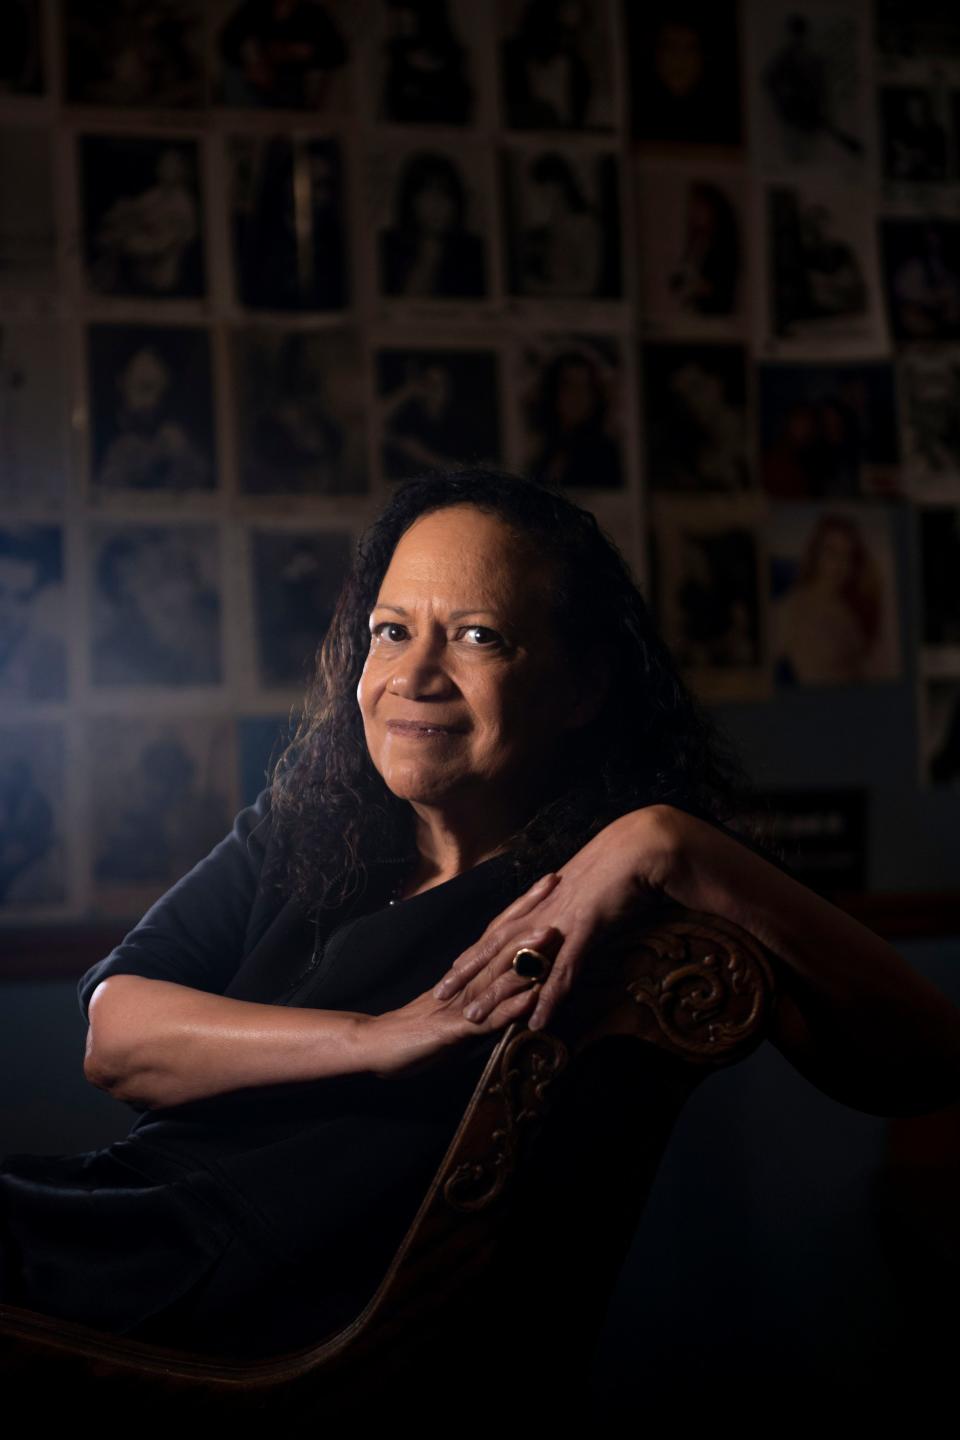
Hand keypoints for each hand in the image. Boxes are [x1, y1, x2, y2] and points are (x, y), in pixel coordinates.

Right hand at [360, 872, 566, 1078]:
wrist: (378, 1044)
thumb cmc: (419, 1027)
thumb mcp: (459, 1004)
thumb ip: (485, 991)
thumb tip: (516, 979)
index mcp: (468, 971)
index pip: (499, 930)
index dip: (523, 905)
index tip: (548, 881)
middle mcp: (466, 979)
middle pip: (500, 940)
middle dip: (529, 914)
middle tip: (554, 885)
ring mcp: (462, 1002)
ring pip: (496, 973)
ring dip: (524, 954)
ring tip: (549, 934)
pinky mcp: (456, 1031)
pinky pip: (489, 1019)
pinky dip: (510, 1007)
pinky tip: (531, 998)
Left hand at [432, 807, 678, 1033]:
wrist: (633, 849)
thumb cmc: (609, 870)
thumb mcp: (578, 896)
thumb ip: (562, 918)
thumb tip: (555, 936)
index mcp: (537, 907)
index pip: (493, 936)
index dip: (469, 957)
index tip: (447, 975)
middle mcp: (539, 916)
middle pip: (493, 951)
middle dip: (466, 976)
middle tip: (440, 999)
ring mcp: (558, 924)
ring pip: (518, 964)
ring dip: (495, 993)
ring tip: (474, 1019)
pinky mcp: (581, 931)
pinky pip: (561, 970)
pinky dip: (547, 997)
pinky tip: (537, 1020)